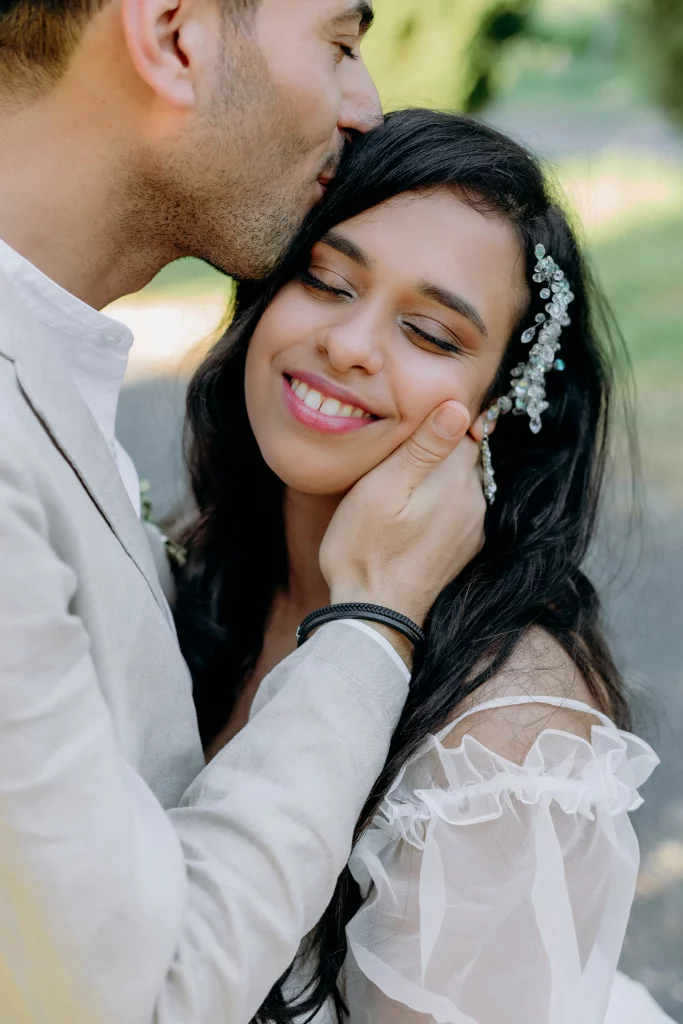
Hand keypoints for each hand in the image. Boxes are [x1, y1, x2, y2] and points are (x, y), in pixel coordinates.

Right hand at [320, 401, 485, 631]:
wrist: (373, 616)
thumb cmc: (365, 548)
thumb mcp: (383, 487)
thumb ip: (423, 447)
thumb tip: (459, 406)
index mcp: (455, 480)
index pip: (463, 426)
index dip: (435, 417)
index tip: (407, 419)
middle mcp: (474, 502)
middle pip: (463, 455)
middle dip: (437, 447)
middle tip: (397, 453)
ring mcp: (472, 529)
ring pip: (459, 484)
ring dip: (436, 478)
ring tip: (400, 486)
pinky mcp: (463, 550)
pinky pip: (457, 511)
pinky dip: (438, 504)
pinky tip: (410, 515)